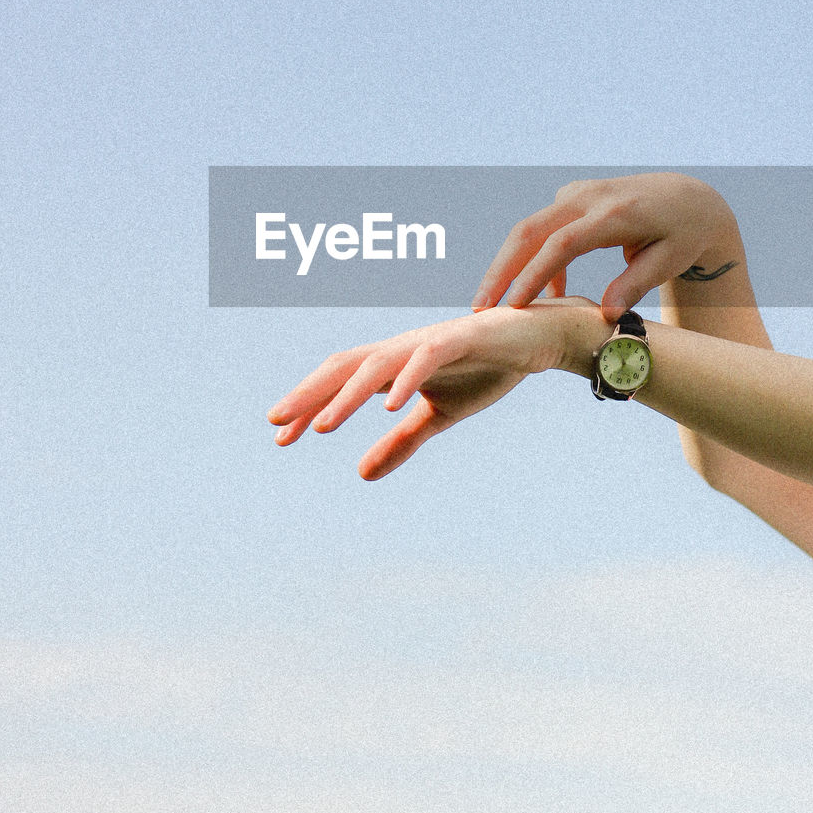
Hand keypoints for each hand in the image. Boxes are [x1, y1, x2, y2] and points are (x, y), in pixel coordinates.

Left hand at [267, 300, 599, 479]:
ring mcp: (428, 341)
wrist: (536, 341)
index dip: (307, 404)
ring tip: (321, 425)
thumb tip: (360, 474)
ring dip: (346, 395)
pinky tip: (389, 405)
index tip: (278, 436)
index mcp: (392, 364)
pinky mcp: (461, 338)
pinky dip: (406, 380)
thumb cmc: (484, 370)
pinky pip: (426, 357)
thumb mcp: (438, 417)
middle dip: (308, 393)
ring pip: (377, 364)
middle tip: (275, 421)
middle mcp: (402, 348)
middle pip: (344, 366)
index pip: (339, 382)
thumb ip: (401, 442)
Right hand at [471, 173, 739, 320]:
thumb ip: (635, 285)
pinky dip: (533, 263)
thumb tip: (607, 315)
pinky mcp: (569, 199)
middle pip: (529, 232)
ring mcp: (575, 194)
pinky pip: (541, 231)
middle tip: (481, 308)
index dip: (535, 275)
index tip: (515, 306)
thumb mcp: (668, 261)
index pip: (562, 244)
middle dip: (501, 271)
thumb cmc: (682, 235)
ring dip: (507, 267)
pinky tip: (543, 297)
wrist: (687, 197)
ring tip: (492, 306)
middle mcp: (587, 198)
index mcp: (613, 214)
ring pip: (527, 230)